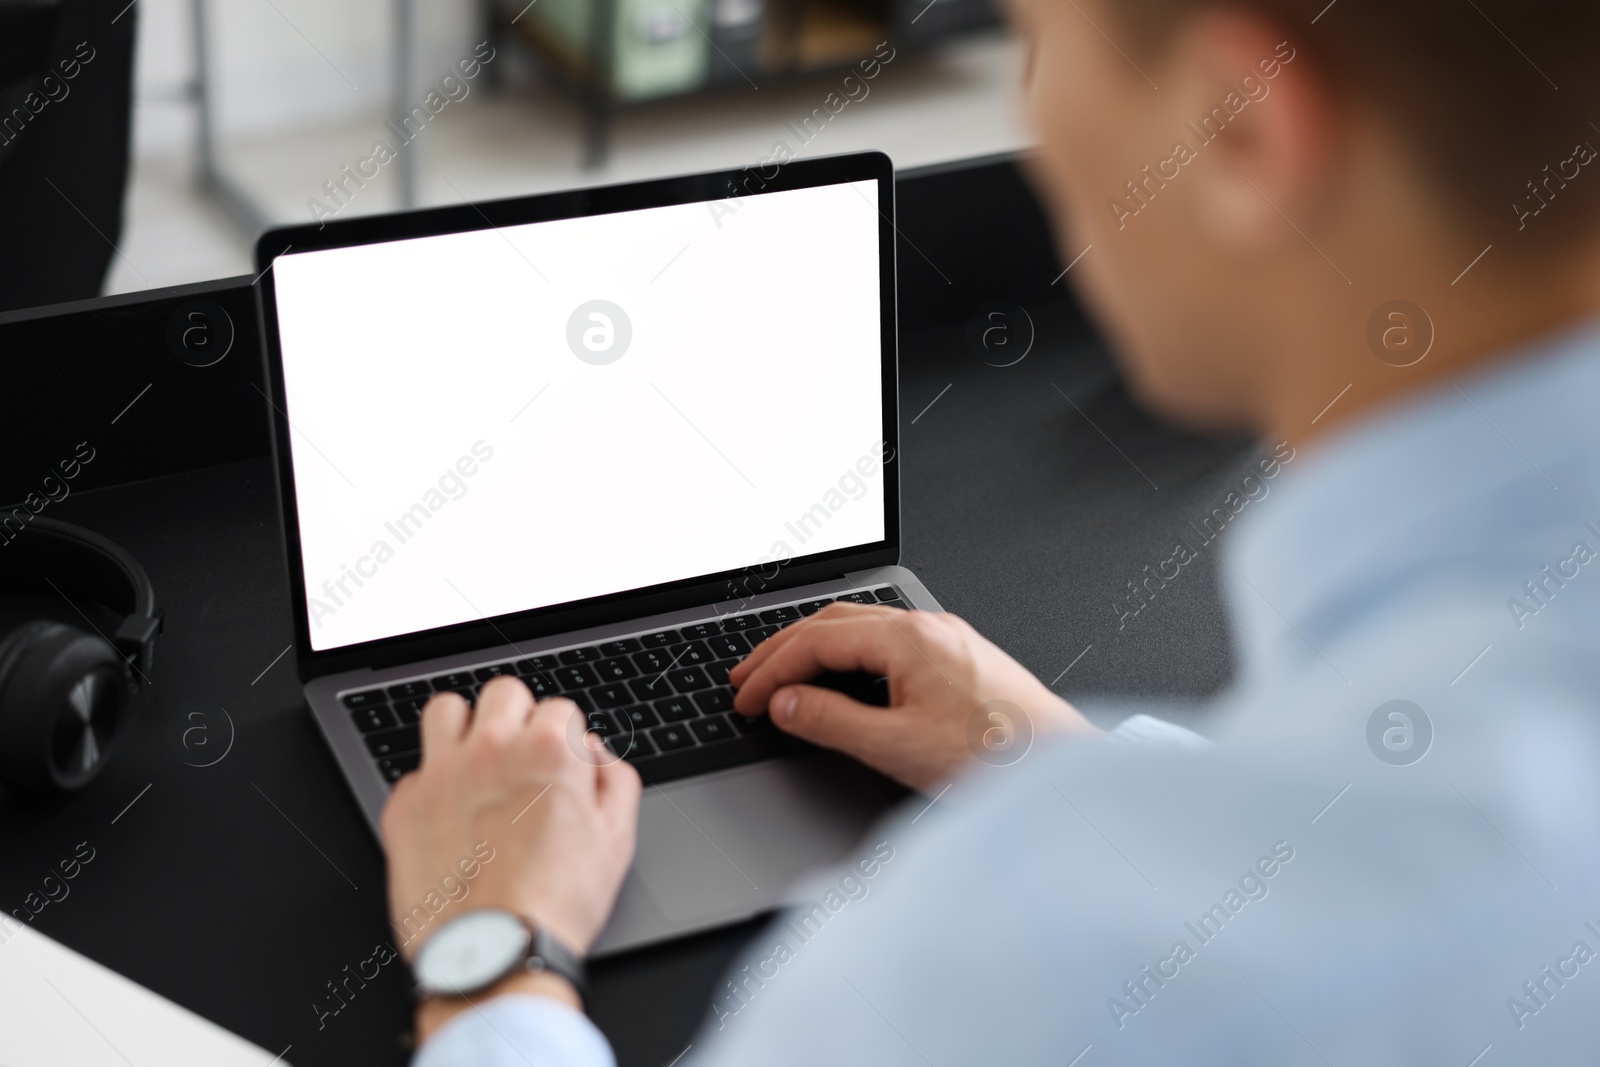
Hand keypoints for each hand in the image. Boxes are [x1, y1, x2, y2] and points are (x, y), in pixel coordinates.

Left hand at [380, 678, 639, 1034]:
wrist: (494, 955)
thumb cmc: (556, 904)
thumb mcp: (617, 839)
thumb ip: (615, 779)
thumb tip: (595, 753)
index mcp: (548, 750)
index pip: (559, 708)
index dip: (566, 739)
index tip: (561, 765)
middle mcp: (491, 749)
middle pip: (504, 693)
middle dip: (518, 717)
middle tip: (523, 757)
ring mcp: (441, 774)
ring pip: (446, 710)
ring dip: (466, 728)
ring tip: (477, 761)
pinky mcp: (404, 807)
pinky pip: (415, 771)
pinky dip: (433, 786)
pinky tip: (450, 816)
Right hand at [730, 604, 1099, 790]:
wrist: (1064, 769)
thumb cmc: (997, 759)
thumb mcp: (897, 747)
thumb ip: (833, 723)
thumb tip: (786, 705)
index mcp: (910, 639)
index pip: (818, 640)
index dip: (773, 670)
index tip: (744, 698)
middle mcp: (928, 628)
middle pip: (835, 622)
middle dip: (783, 650)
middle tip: (745, 679)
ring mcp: (947, 640)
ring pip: (862, 629)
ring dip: (815, 650)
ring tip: (781, 677)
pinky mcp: (959, 659)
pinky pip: (887, 642)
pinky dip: (848, 657)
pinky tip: (840, 680)